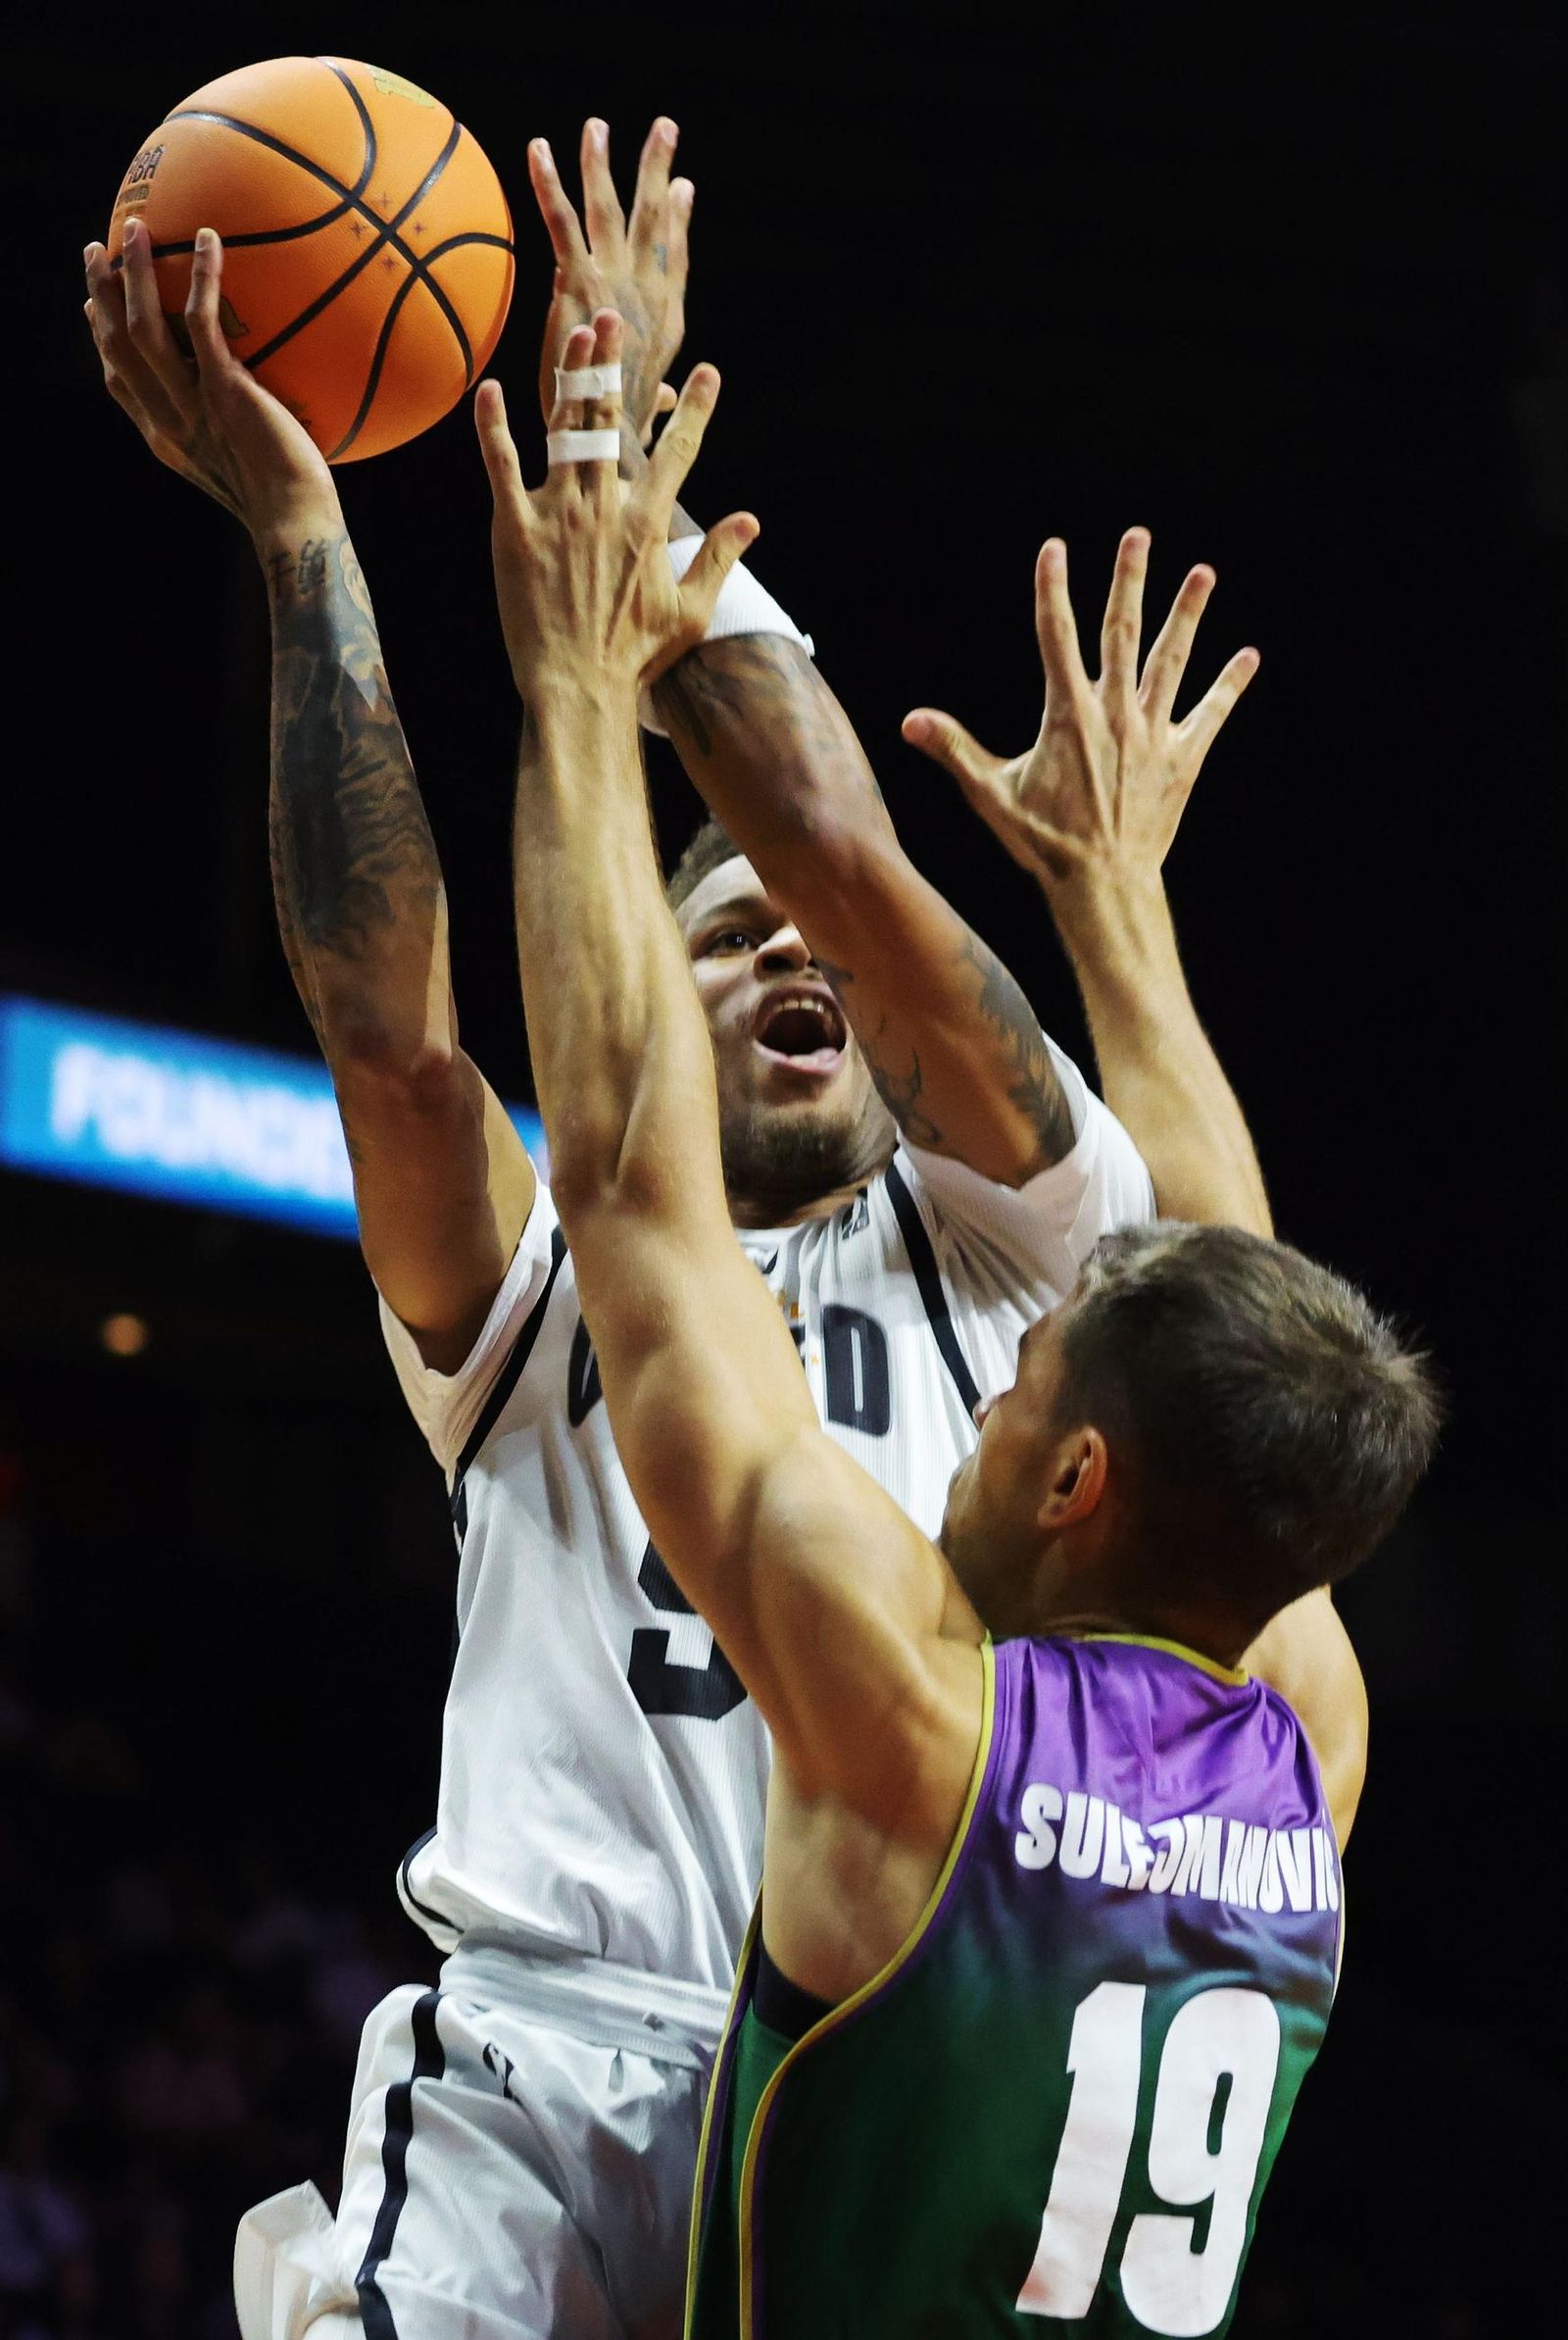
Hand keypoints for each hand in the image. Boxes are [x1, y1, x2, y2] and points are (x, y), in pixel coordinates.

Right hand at [84, 220, 338, 537]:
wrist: (294, 521)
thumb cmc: (286, 502)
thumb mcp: (245, 467)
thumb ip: (232, 429)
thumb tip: (253, 400)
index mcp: (165, 438)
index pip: (120, 382)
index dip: (102, 340)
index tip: (94, 307)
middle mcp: (167, 419)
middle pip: (116, 346)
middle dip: (100, 294)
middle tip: (96, 250)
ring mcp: (192, 404)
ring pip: (142, 328)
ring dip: (133, 273)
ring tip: (135, 228)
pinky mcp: (224, 391)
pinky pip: (202, 323)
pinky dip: (202, 278)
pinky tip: (208, 240)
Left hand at [475, 309, 755, 701]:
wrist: (577, 689)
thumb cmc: (633, 658)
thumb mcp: (690, 612)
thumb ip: (719, 559)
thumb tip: (750, 521)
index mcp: (649, 525)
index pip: (679, 452)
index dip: (694, 409)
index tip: (705, 372)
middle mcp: (605, 508)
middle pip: (614, 421)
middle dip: (616, 366)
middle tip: (617, 319)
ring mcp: (558, 514)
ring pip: (565, 430)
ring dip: (570, 378)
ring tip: (574, 333)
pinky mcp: (515, 528)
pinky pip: (501, 466)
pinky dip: (494, 426)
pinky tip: (490, 389)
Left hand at [529, 119, 690, 450]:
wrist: (609, 449)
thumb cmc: (624, 443)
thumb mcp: (645, 414)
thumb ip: (653, 395)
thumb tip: (665, 397)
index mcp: (666, 323)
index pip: (674, 261)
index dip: (679, 223)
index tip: (684, 189)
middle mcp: (646, 295)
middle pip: (654, 220)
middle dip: (658, 171)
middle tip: (665, 130)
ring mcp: (614, 285)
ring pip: (609, 210)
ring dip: (603, 164)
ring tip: (596, 128)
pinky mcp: (579, 284)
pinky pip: (562, 223)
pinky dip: (550, 183)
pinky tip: (538, 150)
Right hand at [903, 530, 1258, 897]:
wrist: (1103, 885)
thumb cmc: (1045, 843)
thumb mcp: (992, 796)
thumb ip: (955, 750)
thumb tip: (909, 721)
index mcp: (1068, 715)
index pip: (1055, 636)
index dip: (1052, 589)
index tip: (1053, 548)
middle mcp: (1115, 713)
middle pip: (1122, 632)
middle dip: (1129, 580)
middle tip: (1138, 536)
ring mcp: (1153, 733)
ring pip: (1173, 661)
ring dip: (1188, 614)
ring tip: (1204, 573)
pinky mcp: (1183, 759)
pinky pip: (1212, 713)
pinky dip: (1230, 685)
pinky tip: (1249, 656)